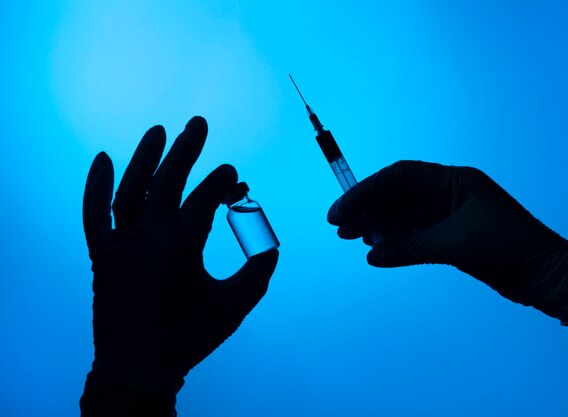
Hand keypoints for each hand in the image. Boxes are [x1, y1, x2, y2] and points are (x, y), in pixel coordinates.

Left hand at [82, 117, 278, 404]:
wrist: (138, 363)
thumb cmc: (189, 335)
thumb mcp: (234, 306)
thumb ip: (258, 273)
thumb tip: (272, 247)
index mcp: (181, 247)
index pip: (204, 199)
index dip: (222, 182)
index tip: (235, 178)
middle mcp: (148, 237)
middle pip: (167, 181)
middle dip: (186, 150)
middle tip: (197, 123)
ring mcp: (121, 243)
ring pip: (130, 189)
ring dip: (145, 157)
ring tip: (159, 130)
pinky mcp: (102, 254)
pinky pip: (93, 214)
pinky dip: (94, 186)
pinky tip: (101, 159)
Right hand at [327, 160, 567, 322]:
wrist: (546, 275)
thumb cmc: (509, 248)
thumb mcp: (457, 244)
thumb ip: (411, 247)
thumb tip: (372, 253)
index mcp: (454, 181)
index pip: (401, 177)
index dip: (366, 190)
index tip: (342, 210)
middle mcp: (448, 193)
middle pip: (397, 194)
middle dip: (367, 208)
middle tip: (339, 227)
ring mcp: (448, 215)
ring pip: (402, 215)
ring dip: (377, 225)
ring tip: (351, 237)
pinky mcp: (449, 236)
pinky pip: (412, 234)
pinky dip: (394, 242)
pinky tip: (376, 250)